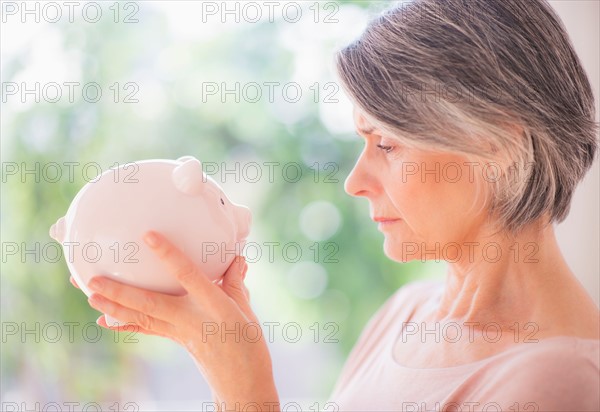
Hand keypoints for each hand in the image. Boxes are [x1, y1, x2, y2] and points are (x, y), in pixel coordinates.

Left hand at [74, 230, 278, 408]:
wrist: (241, 384)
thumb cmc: (249, 347)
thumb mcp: (247, 311)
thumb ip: (235, 283)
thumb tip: (235, 258)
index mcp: (214, 306)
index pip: (188, 276)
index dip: (168, 256)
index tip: (149, 237)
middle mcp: (192, 319)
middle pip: (151, 303)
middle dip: (121, 292)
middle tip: (93, 281)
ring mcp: (180, 332)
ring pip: (142, 317)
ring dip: (115, 306)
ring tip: (90, 296)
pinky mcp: (176, 339)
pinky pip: (147, 329)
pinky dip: (125, 323)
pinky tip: (104, 320)